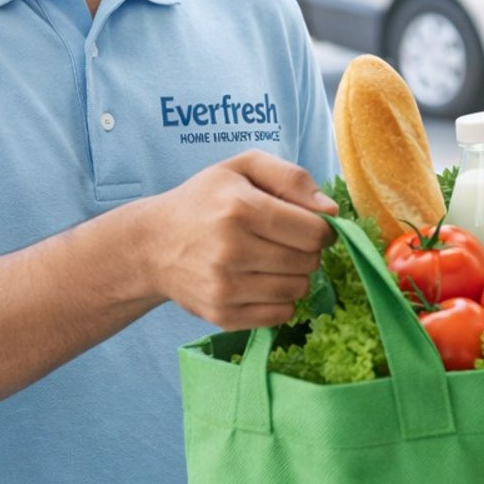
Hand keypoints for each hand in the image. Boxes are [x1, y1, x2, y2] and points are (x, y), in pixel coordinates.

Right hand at [137, 151, 337, 328]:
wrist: (152, 245)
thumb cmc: (205, 201)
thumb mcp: (243, 168)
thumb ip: (292, 178)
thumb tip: (330, 212)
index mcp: (240, 208)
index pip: (314, 232)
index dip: (322, 229)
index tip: (310, 225)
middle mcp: (231, 250)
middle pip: (308, 262)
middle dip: (307, 251)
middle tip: (285, 241)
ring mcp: (225, 287)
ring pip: (298, 290)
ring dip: (294, 275)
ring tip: (271, 260)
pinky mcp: (222, 315)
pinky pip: (281, 315)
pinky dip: (280, 300)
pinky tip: (260, 281)